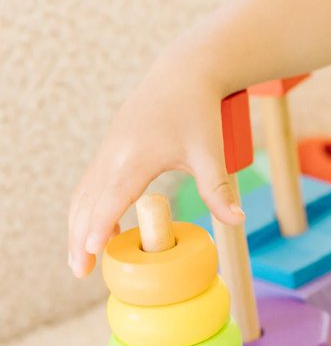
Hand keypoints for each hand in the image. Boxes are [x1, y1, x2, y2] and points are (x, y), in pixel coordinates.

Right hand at [67, 54, 244, 277]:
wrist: (184, 73)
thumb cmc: (198, 112)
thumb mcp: (211, 152)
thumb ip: (219, 189)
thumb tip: (237, 221)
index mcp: (136, 158)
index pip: (111, 199)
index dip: (100, 226)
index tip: (90, 252)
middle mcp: (113, 155)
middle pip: (87, 203)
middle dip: (80, 238)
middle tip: (81, 272)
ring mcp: (108, 151)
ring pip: (83, 194)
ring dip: (79, 225)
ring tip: (84, 258)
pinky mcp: (110, 149)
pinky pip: (90, 184)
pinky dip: (87, 208)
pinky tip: (101, 228)